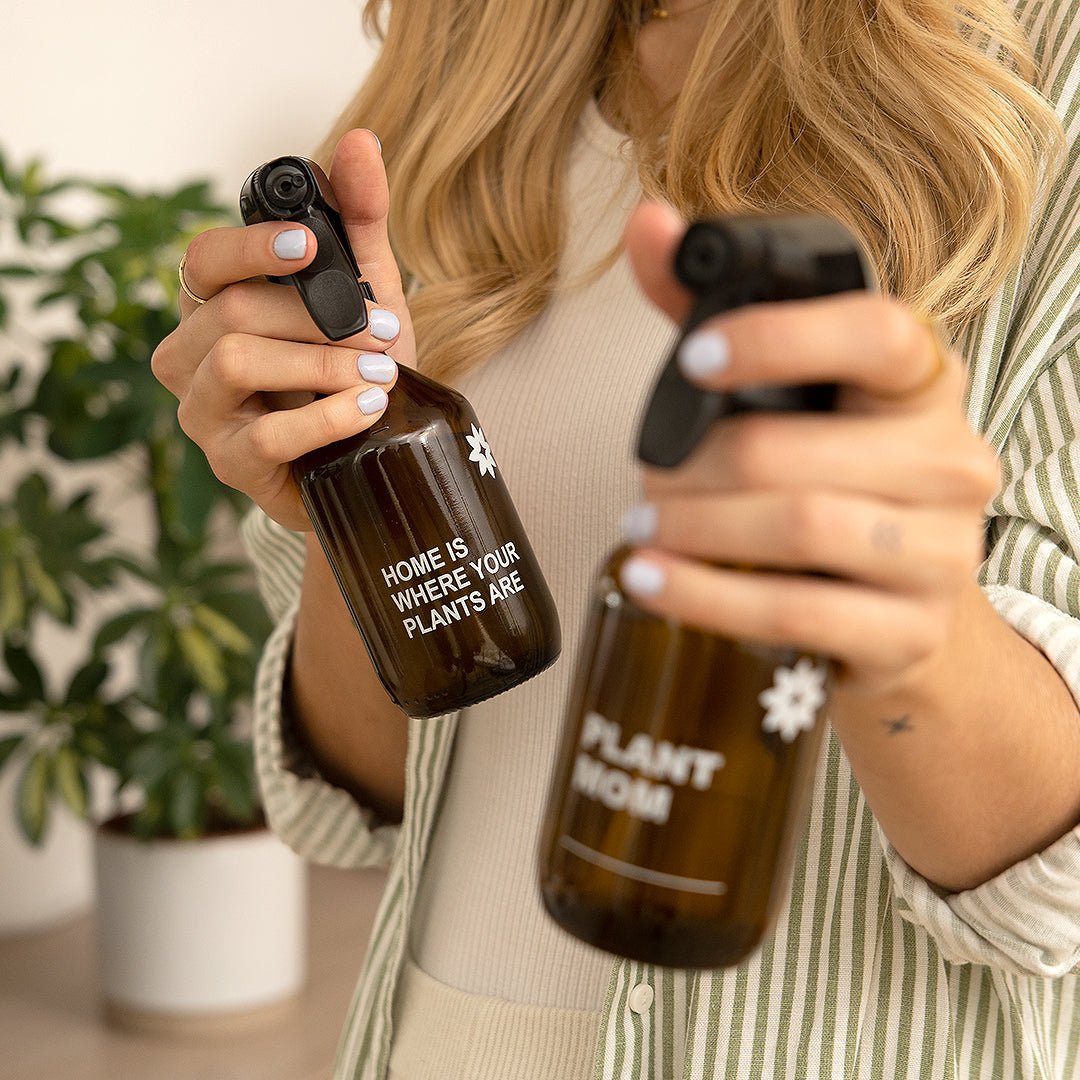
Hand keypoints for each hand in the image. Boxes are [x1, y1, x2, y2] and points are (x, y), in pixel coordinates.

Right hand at [151, 129, 411, 530]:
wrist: (370, 461)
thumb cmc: (355, 372)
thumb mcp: (368, 296)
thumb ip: (359, 223)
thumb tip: (360, 141)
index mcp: (215, 307)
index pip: (204, 261)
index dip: (251, 247)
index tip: (310, 244)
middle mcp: (192, 356)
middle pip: (232, 313)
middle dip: (318, 320)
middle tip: (382, 334)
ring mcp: (204, 414)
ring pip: (238, 364)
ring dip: (321, 364)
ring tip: (380, 374)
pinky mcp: (229, 466)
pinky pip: (265, 436)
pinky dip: (325, 417)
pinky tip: (366, 410)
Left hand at [620, 203, 999, 698]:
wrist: (899, 613)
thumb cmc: (831, 487)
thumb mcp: (785, 399)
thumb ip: (716, 314)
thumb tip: (650, 223)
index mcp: (923, 384)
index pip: (876, 334)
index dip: (779, 339)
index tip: (695, 358)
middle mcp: (950, 461)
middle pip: (801, 451)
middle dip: (696, 468)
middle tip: (645, 482)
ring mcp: (942, 553)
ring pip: (801, 528)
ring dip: (697, 530)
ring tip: (643, 531)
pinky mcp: (910, 632)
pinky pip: (797, 610)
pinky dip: (707, 597)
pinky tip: (655, 583)